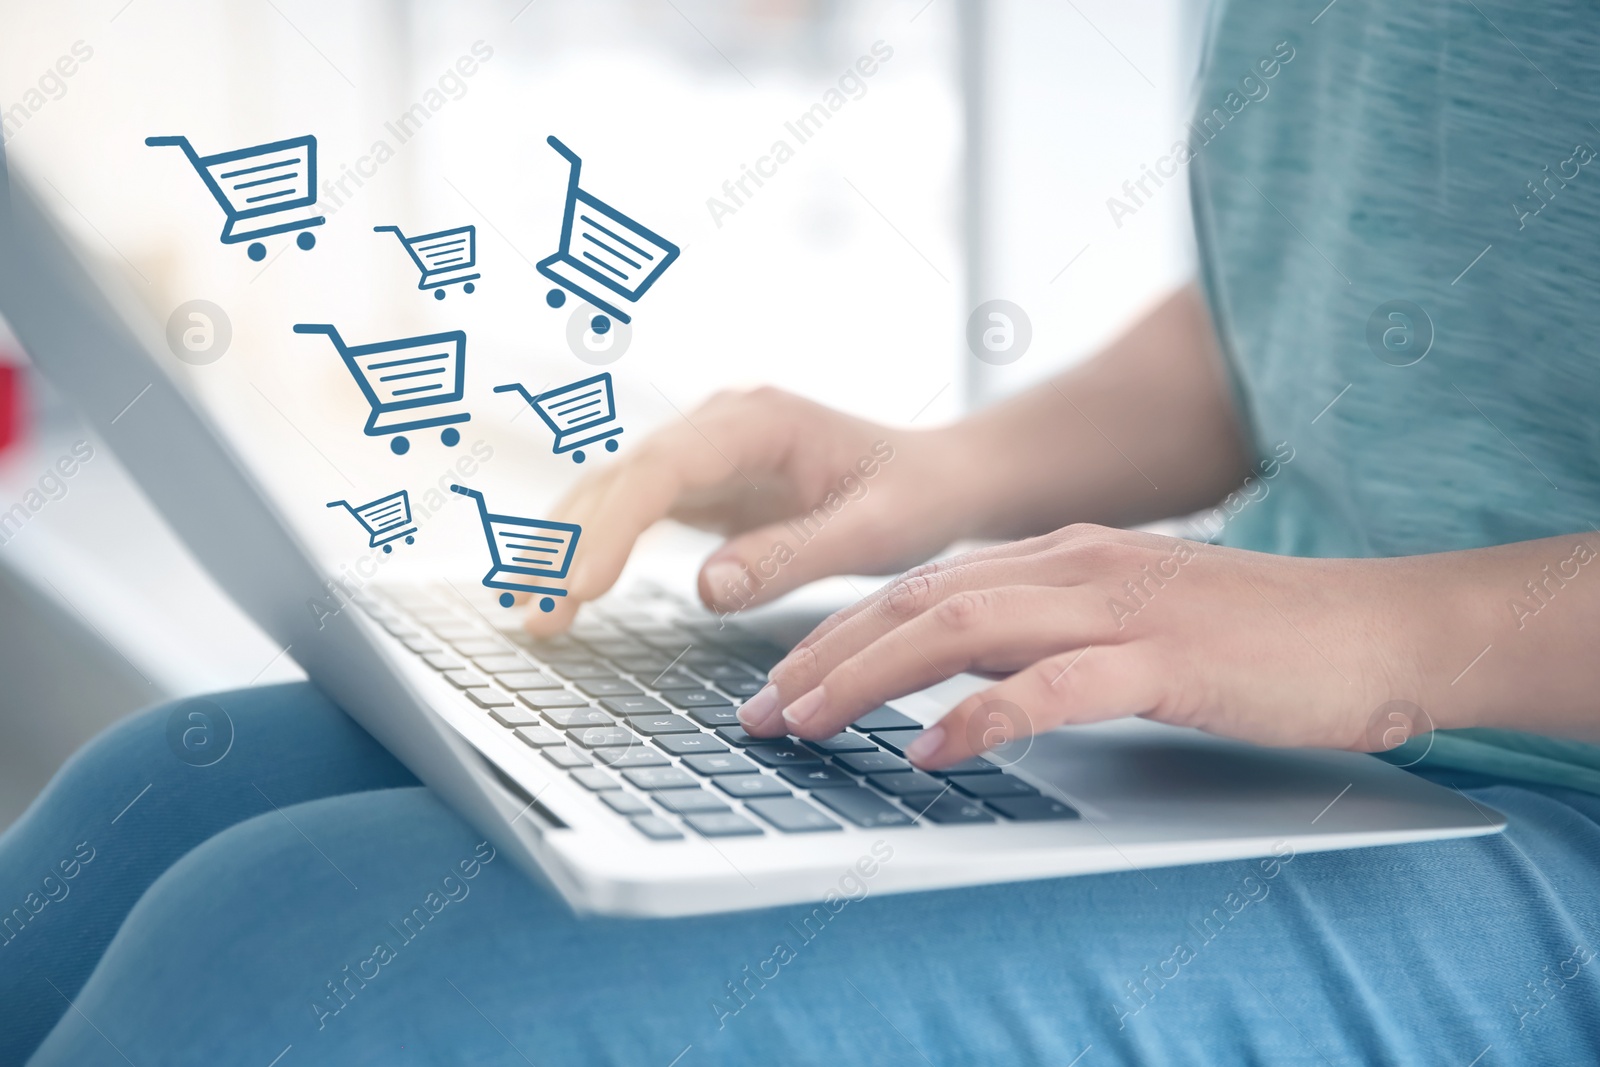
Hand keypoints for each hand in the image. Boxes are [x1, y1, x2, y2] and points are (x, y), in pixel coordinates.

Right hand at [523, 387, 977, 633]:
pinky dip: (593, 550)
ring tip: (528, 613)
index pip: (661, 469)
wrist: (940, 478)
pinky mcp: (702, 483)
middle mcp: (719, 424)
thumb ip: (793, 555)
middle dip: (570, 544)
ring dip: (567, 547)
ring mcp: (705, 451)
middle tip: (534, 618)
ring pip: (613, 492)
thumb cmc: (915, 497)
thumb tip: (707, 588)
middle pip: (620, 477)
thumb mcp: (873, 531)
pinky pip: (632, 513)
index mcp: (757, 421)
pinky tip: (562, 593)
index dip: (612, 527)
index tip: (582, 587)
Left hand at [737, 524, 1482, 767]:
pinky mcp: (1164, 657)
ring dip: (869, 677)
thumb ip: (1046, 636)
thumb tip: (959, 682)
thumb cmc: (1253, 637)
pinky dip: (982, 716)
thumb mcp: (1127, 623)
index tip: (779, 684)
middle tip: (760, 713)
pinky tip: (933, 751)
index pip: (920, 588)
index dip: (837, 634)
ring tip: (809, 724)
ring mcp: (1117, 606)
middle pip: (916, 601)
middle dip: (823, 656)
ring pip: (959, 630)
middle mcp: (1073, 565)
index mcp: (1060, 555)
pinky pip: (1053, 683)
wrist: (1376, 627)